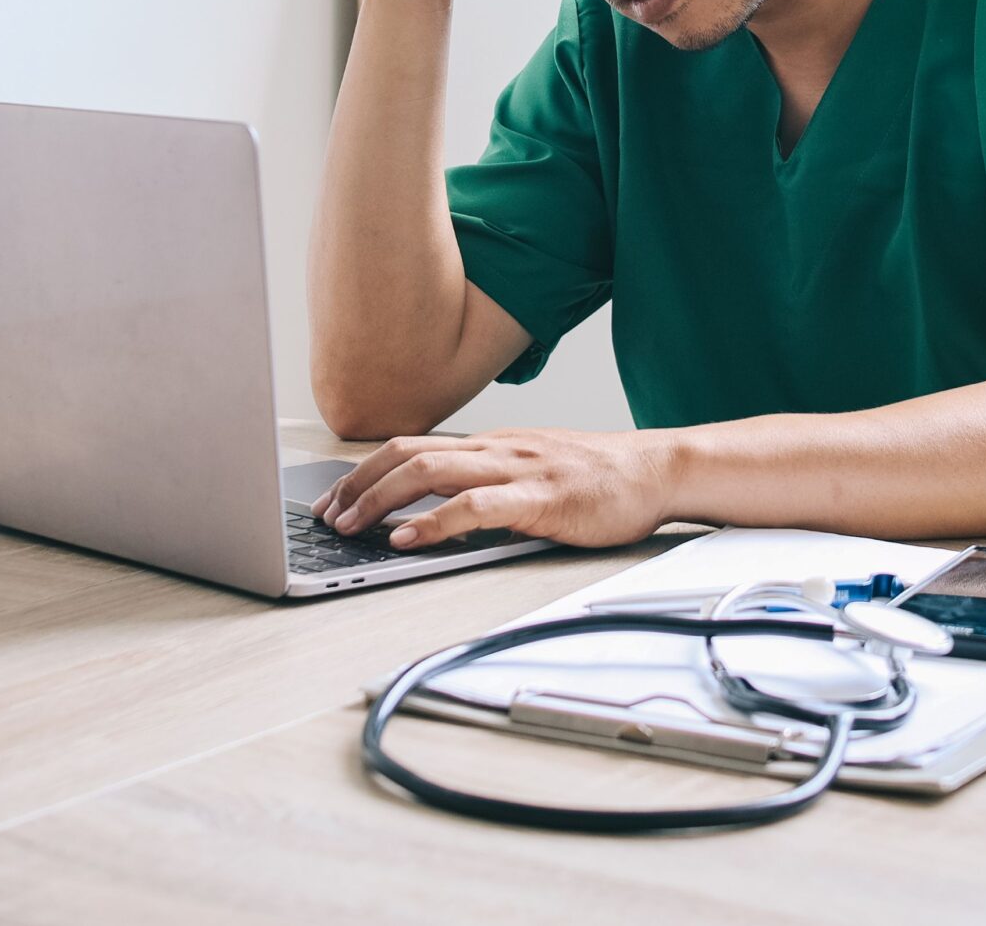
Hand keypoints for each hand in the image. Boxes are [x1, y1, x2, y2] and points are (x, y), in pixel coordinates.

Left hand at [316, 426, 678, 549]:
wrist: (658, 469)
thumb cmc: (598, 478)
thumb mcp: (530, 474)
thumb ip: (488, 487)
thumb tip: (437, 515)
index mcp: (490, 444)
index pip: (410, 447)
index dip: (363, 471)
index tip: (333, 499)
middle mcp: (495, 448)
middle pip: (406, 452)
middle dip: (358, 484)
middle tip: (327, 517)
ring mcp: (516, 468)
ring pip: (430, 470)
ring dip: (381, 500)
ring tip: (351, 527)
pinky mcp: (539, 497)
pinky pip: (475, 505)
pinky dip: (434, 522)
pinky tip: (408, 540)